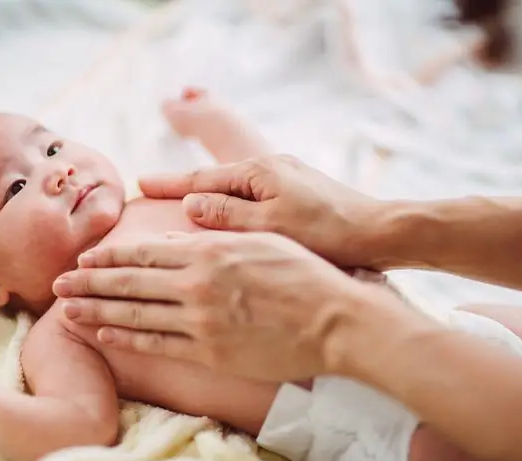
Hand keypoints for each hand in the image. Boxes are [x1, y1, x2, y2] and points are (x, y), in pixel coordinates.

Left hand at [54, 231, 427, 381]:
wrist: (334, 318)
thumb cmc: (304, 272)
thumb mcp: (260, 239)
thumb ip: (216, 236)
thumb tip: (179, 236)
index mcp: (208, 251)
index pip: (143, 253)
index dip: (107, 258)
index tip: (82, 261)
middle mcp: (196, 284)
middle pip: (128, 282)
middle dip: (87, 284)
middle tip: (55, 286)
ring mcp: (201, 320)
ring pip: (134, 313)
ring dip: (96, 310)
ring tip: (66, 311)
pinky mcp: (210, 352)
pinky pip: (157, 344)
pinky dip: (126, 338)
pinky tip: (103, 334)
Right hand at [138, 154, 387, 268]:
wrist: (381, 232)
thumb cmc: (327, 233)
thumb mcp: (271, 226)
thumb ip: (227, 215)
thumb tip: (190, 204)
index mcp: (259, 172)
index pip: (201, 178)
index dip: (169, 185)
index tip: (140, 184)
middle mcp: (270, 167)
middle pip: (215, 177)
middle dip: (181, 184)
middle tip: (148, 186)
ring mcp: (286, 178)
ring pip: (234, 187)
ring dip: (206, 193)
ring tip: (180, 199)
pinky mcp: (299, 193)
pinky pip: (252, 195)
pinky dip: (230, 202)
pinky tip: (226, 211)